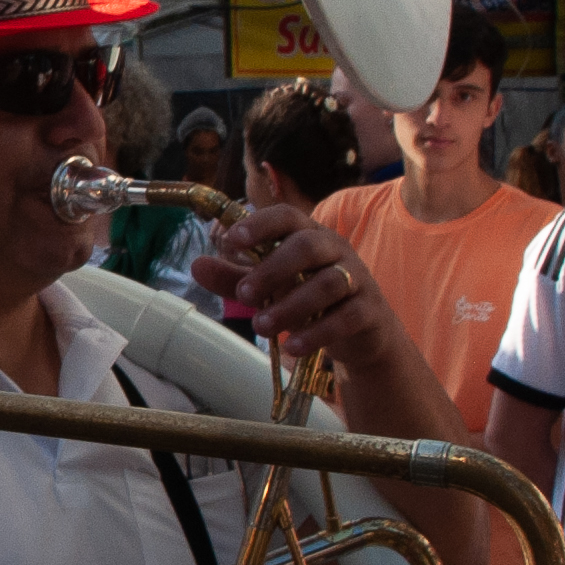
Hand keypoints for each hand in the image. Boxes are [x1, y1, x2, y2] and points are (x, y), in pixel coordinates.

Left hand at [194, 209, 401, 378]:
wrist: (363, 330)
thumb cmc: (310, 298)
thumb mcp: (270, 287)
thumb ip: (235, 277)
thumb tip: (196, 266)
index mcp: (309, 234)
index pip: (286, 217)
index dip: (260, 224)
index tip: (232, 240)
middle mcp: (335, 250)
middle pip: (306, 247)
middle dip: (272, 269)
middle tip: (244, 295)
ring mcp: (356, 278)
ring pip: (327, 284)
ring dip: (291, 306)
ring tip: (261, 327)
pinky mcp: (368, 310)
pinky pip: (346, 317)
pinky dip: (318, 333)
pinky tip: (294, 348)